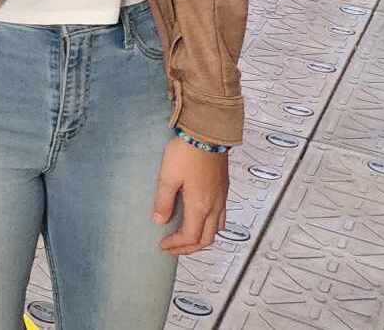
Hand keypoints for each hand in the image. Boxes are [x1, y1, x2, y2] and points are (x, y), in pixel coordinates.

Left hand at [154, 137, 228, 254]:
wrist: (207, 134)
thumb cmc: (187, 152)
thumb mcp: (167, 177)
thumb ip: (163, 201)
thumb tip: (159, 220)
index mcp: (200, 206)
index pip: (191, 237)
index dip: (177, 245)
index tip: (164, 245)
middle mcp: (215, 206)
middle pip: (207, 239)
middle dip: (190, 248)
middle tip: (173, 248)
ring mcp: (221, 198)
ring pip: (217, 229)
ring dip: (202, 239)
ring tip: (186, 238)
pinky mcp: (223, 189)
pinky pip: (221, 217)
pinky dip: (210, 226)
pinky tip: (199, 219)